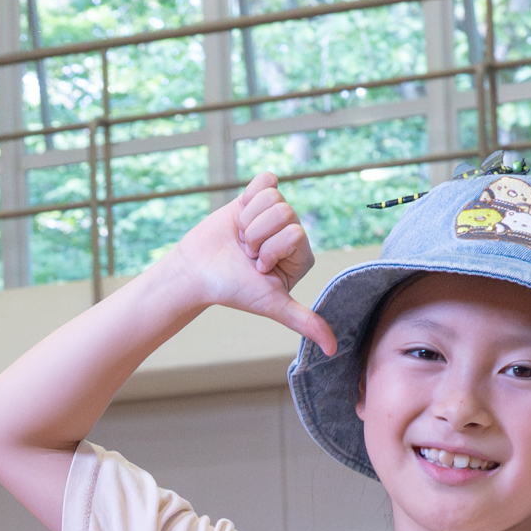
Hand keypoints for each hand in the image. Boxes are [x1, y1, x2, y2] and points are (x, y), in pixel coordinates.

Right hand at [160, 175, 335, 353]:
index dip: (270, 250)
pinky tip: (240, 217)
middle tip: (247, 253)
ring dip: (249, 220)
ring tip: (241, 238)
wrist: (197, 272)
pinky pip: (266, 180)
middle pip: (285, 212)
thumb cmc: (232, 290)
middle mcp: (292, 233)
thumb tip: (332, 350)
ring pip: (272, 197)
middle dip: (257, 234)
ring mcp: (274, 214)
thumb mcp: (272, 305)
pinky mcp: (257, 198)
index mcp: (301, 255)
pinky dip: (248, 197)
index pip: (294, 234)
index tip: (258, 268)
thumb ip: (304, 321)